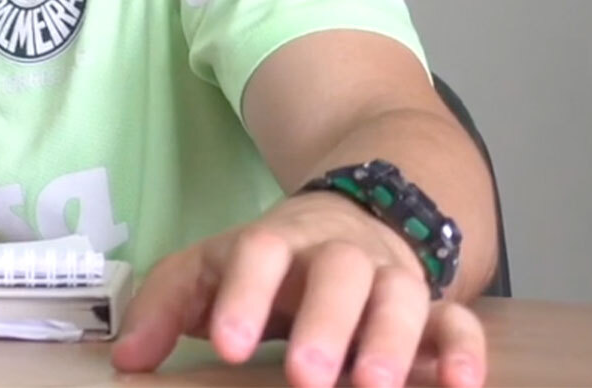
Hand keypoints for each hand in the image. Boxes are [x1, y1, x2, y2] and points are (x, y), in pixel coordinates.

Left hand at [111, 192, 486, 387]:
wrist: (351, 219)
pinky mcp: (435, 306)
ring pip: (402, 295)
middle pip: (338, 273)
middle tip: (305, 379)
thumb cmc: (269, 264)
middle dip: (325, 324)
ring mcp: (391, 277)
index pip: (259, 252)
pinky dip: (464, 350)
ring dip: (392, 342)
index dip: (244, 295)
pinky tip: (461, 384)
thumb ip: (165, 308)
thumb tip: (126, 358)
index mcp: (278, 240)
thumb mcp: (210, 271)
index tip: (226, 344)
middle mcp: (339, 253)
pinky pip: (459, 321)